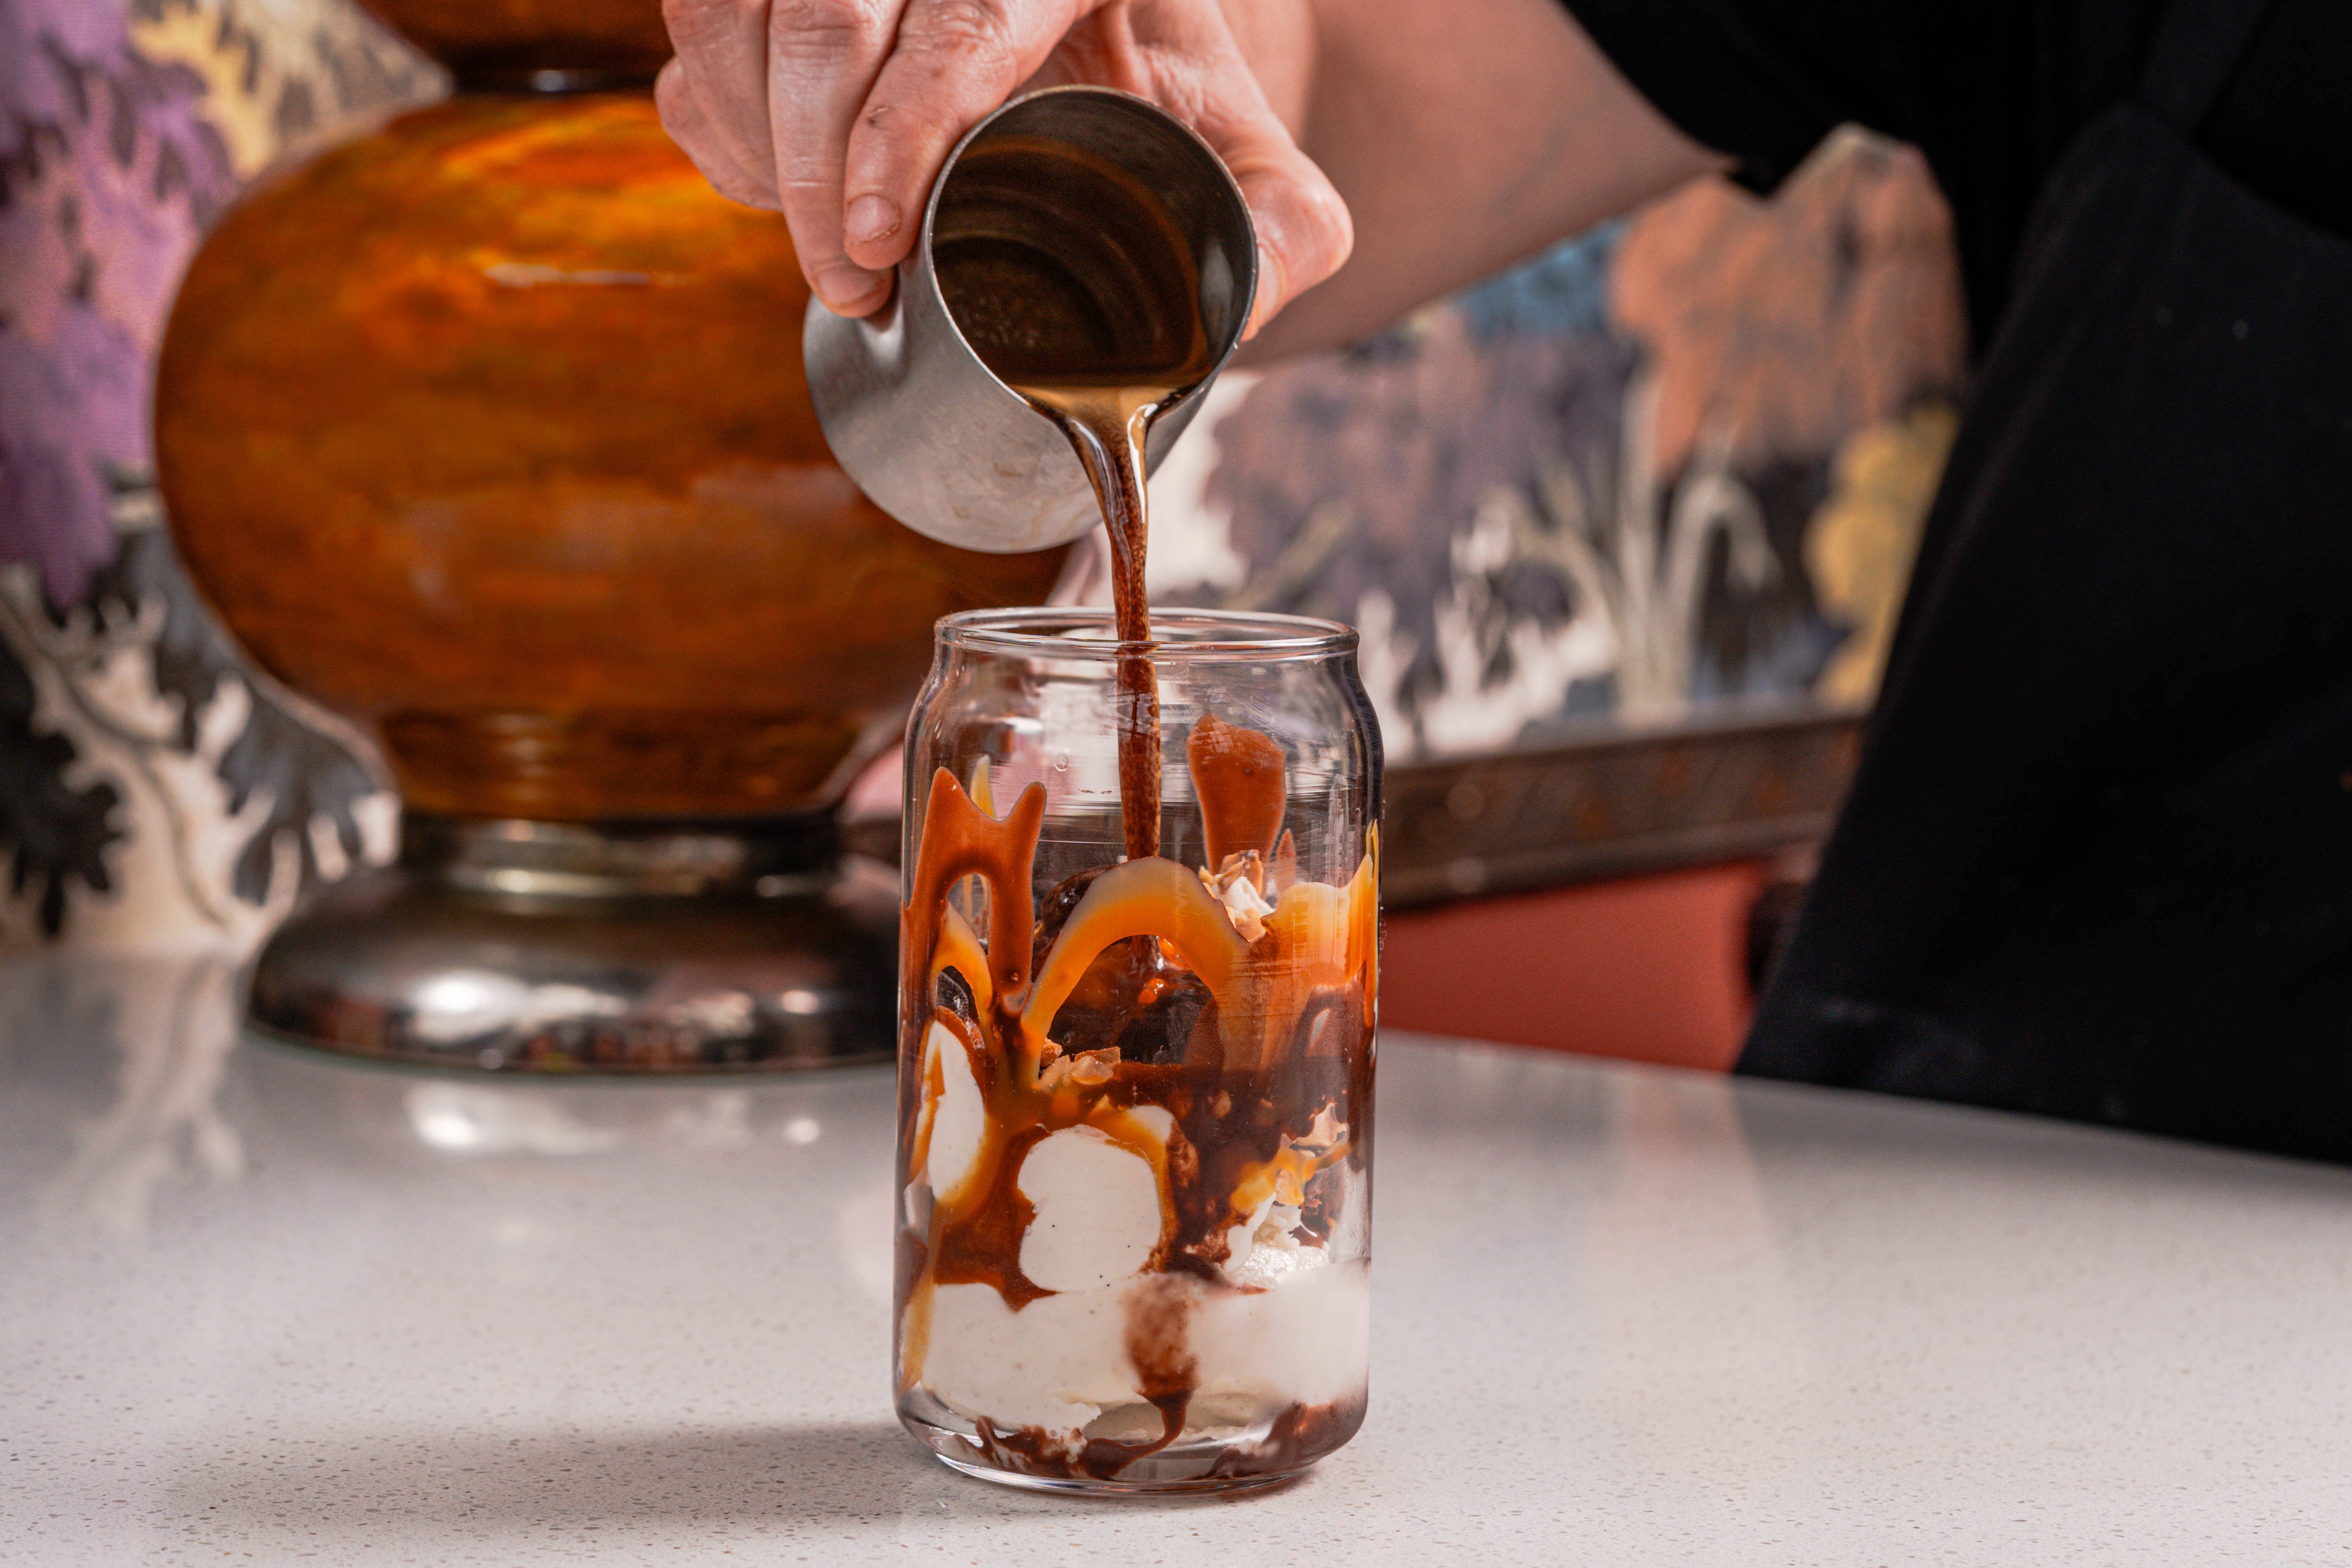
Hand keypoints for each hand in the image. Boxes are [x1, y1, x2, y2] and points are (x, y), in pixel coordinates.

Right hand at [656, 0, 1352, 335]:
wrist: (1106, 53)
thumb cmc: (1164, 112)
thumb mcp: (1244, 158)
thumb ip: (1286, 229)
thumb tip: (1253, 300)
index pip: (966, 16)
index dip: (898, 130)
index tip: (873, 247)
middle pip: (830, 7)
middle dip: (815, 165)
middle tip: (847, 284)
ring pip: (733, 10)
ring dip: (758, 140)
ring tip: (822, 244)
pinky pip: (699, 33)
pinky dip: (722, 121)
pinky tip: (783, 184)